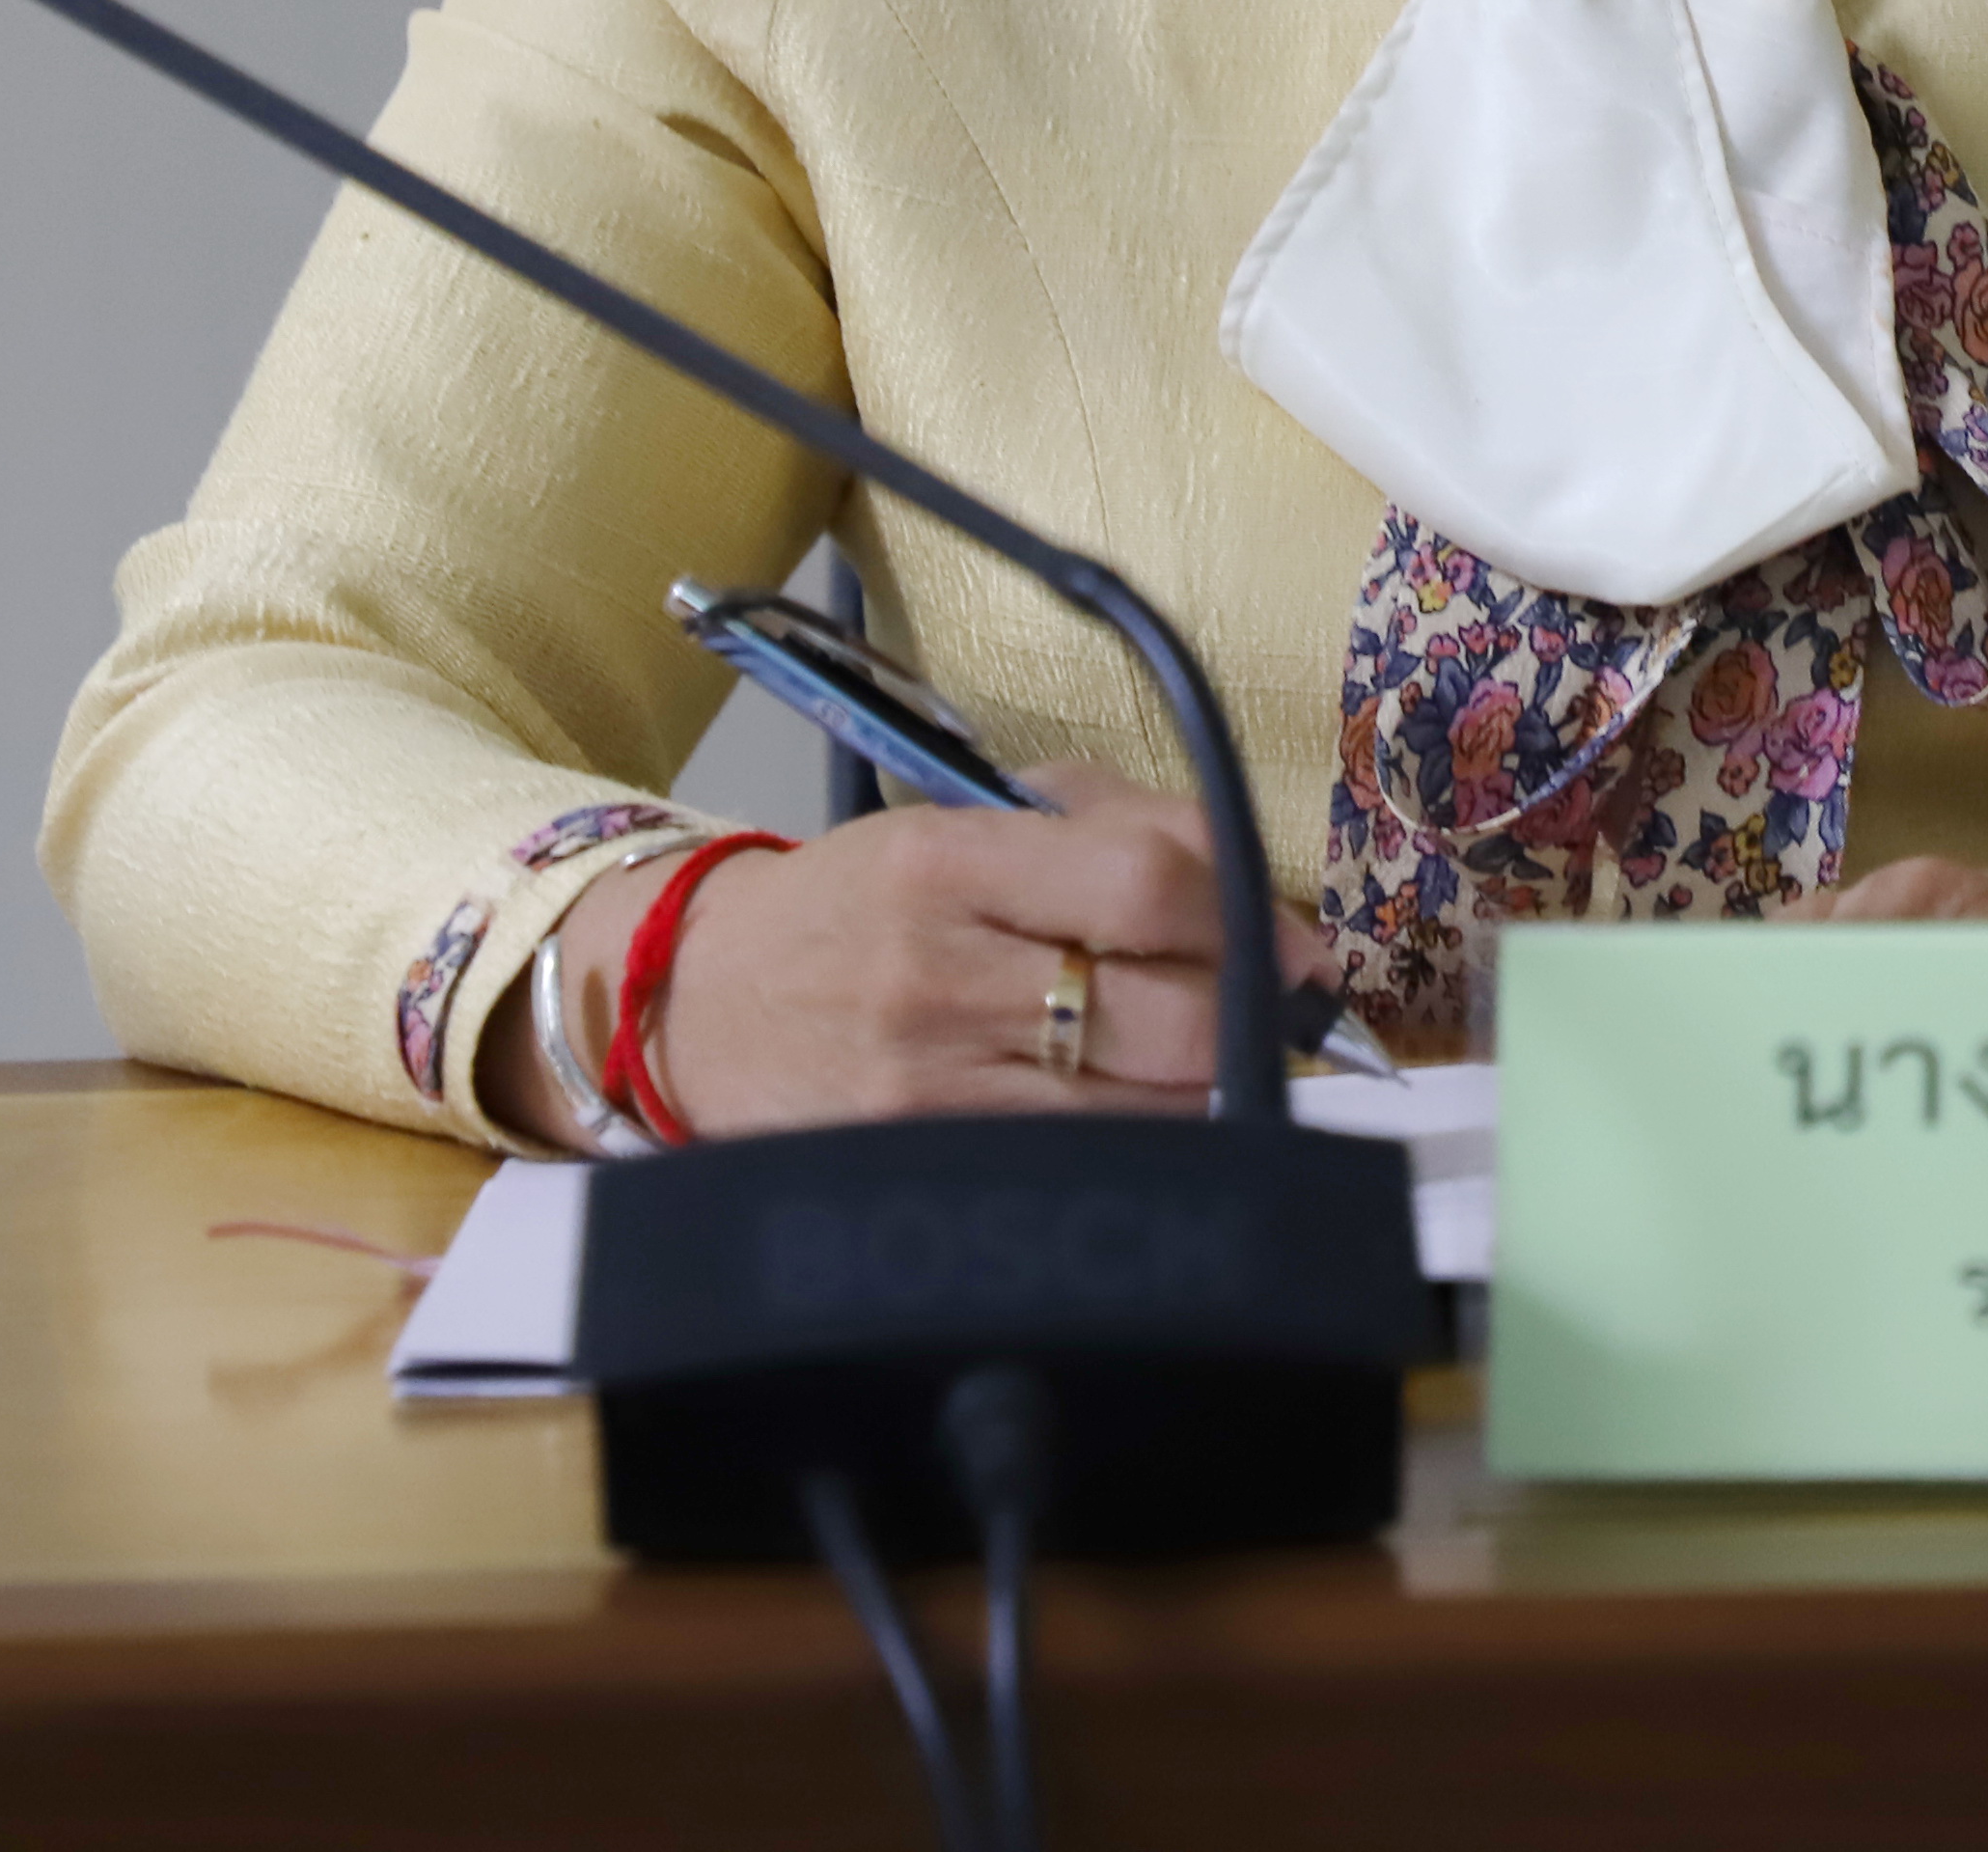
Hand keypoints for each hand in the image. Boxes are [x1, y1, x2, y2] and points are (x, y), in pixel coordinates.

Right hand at [484, 767, 1331, 1144]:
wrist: (691, 1002)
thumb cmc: (854, 905)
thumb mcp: (955, 823)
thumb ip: (1104, 828)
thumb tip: (1251, 886)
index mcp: (950, 858)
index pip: (1149, 884)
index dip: (1252, 918)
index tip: (1297, 944)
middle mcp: (940, 973)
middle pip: (1172, 1012)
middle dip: (1256, 1016)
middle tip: (1282, 1013)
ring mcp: (929, 1085)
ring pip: (1145, 1104)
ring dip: (1212, 1088)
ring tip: (1213, 1063)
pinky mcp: (921, 1164)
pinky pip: (1082, 1162)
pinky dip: (1139, 1141)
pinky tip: (1142, 1118)